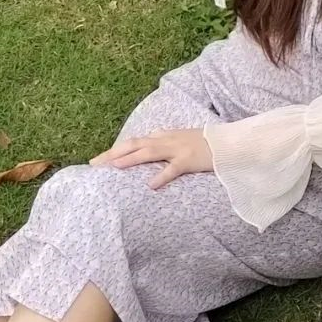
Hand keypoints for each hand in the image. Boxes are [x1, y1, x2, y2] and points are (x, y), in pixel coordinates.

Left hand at [90, 128, 214, 188]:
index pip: (134, 141)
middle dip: (113, 154)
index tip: (98, 160)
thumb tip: (146, 145)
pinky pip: (173, 169)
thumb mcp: (180, 139)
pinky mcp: (189, 160)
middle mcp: (167, 140)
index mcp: (164, 136)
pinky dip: (161, 176)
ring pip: (149, 152)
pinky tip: (150, 185)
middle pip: (134, 144)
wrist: (228, 142)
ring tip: (112, 168)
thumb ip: (163, 142)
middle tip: (94, 165)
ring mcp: (177, 149)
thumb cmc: (205, 143)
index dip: (115, 150)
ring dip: (129, 159)